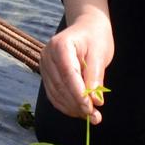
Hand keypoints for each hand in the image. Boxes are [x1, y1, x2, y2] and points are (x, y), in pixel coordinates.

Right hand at [41, 9, 112, 123]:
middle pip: (60, 86)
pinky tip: (79, 111)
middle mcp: (47, 55)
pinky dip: (66, 105)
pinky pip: (53, 94)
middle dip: (77, 104)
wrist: (86, 27)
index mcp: (60, 45)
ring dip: (72, 108)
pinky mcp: (46, 74)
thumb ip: (96, 76)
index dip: (78, 94)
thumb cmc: (95, 38)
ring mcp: (44, 65)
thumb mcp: (100, 53)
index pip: (68, 74)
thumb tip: (95, 101)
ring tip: (90, 116)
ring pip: (55, 93)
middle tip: (95, 117)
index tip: (91, 108)